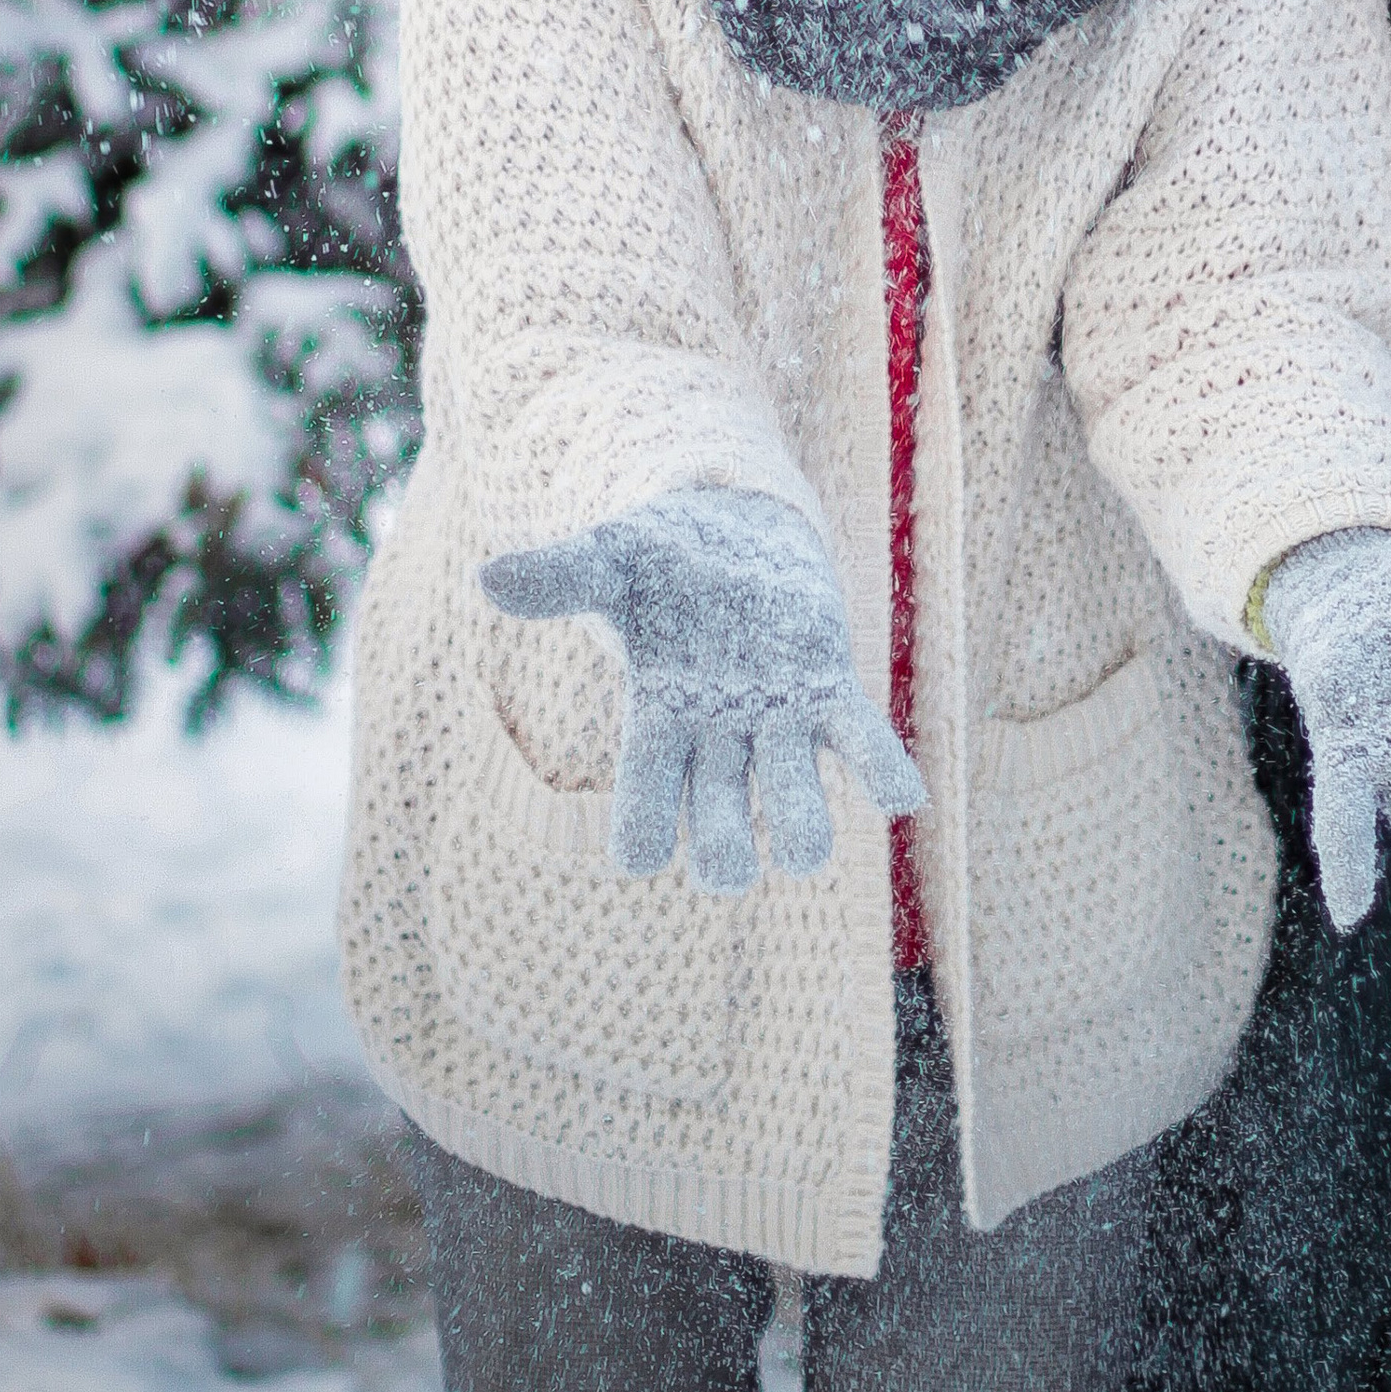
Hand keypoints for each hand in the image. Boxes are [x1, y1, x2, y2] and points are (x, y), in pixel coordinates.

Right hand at [481, 488, 924, 895]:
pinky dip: (883, 772)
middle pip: (720, 823)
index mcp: (657, 720)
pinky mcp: (829, 689)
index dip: (642, 832)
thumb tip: (486, 580)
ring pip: (793, 801)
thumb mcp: (609, 560)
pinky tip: (903, 796)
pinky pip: (862, 744)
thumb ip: (558, 577)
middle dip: (725, 852)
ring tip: (805, 849)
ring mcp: (778, 720)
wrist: (732, 524)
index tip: (638, 858)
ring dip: (802, 830)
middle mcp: (718, 738)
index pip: (643, 801)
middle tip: (731, 867)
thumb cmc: (660, 557)